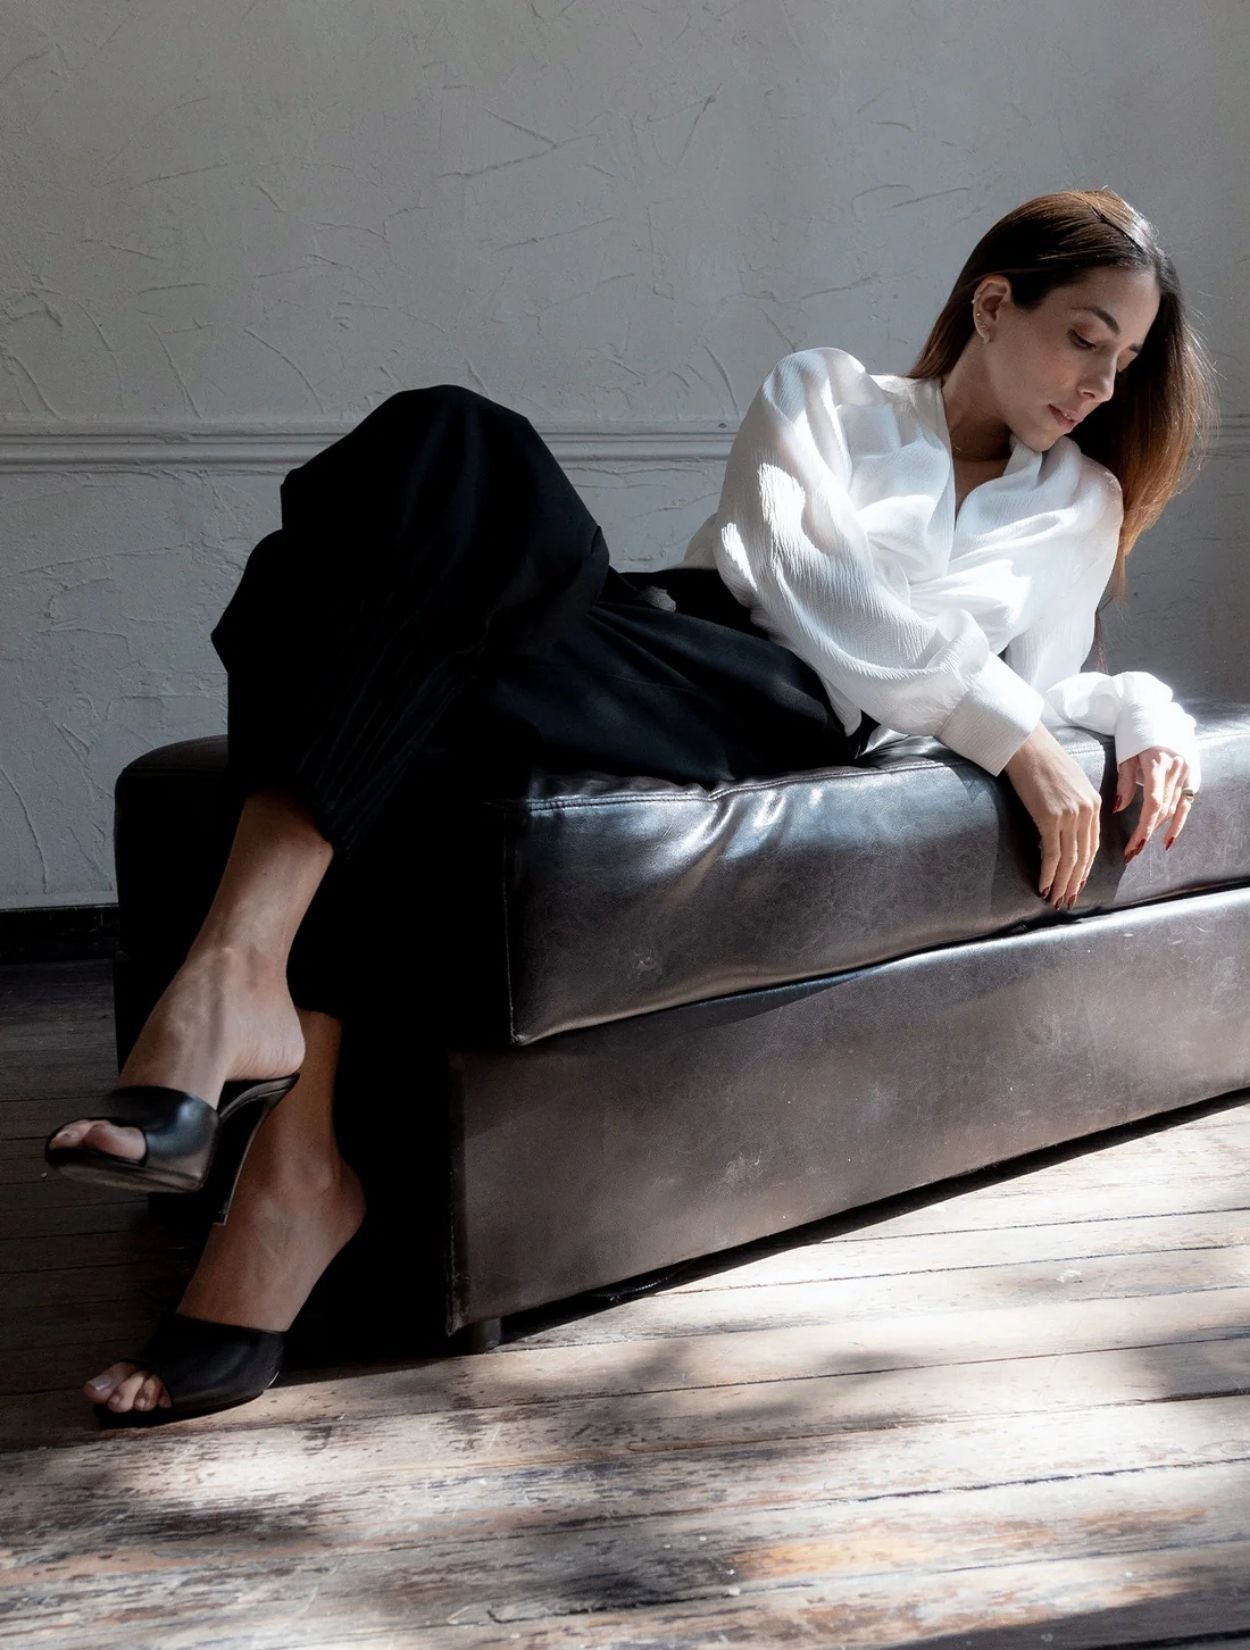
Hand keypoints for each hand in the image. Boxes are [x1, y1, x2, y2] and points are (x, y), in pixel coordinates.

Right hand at [1003, 721, 1101, 908]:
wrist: (1027, 744)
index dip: (1084, 869)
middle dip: (1075, 882)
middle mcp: (1086, 811)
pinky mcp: (1050, 817)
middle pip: (1083, 856)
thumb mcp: (1068, 782)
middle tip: (1067, 900)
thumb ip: (1073, 803)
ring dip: (1062, 883)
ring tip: (1055, 900)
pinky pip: (1052, 854)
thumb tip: (1063, 824)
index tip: (1076, 884)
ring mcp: (1070, 815)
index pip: (1092, 845)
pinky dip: (1049, 873)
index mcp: (1094, 803)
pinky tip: (1044, 885)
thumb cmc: (1041, 760)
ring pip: (1070, 860)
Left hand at [1113, 746, 1197, 859]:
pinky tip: (1168, 841)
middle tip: (1130, 852)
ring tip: (1139, 846)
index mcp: (1158, 763)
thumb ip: (1124, 784)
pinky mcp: (1191, 777)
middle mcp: (1176, 769)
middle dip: (1145, 833)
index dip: (1144, 827)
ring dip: (1156, 828)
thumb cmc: (1134, 735)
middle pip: (1161, 809)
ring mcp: (1186, 773)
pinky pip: (1185, 805)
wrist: (1155, 715)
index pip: (1153, 803)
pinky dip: (1177, 823)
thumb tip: (1118, 810)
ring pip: (1171, 808)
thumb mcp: (1125, 757)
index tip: (1133, 846)